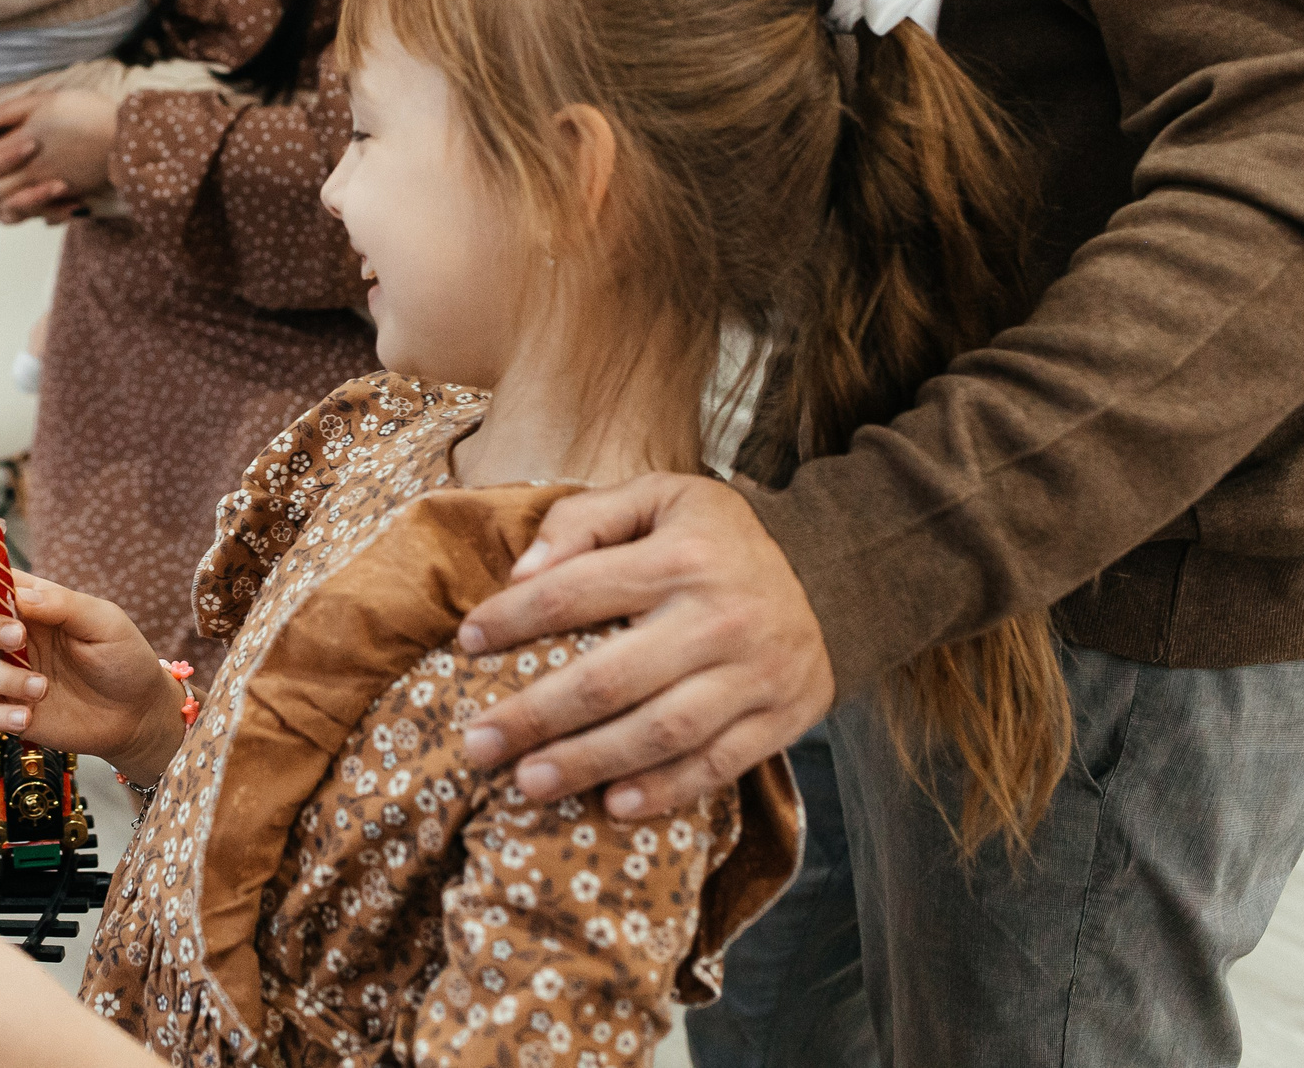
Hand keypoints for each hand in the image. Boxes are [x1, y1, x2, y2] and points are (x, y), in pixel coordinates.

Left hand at [0, 90, 116, 224]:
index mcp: (23, 145)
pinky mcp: (70, 195)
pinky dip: (28, 214)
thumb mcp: (44, 101)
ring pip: (15, 205)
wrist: (129, 135)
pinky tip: (24, 213)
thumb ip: (6, 113)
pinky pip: (41, 212)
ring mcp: (51, 187)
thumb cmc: (87, 111)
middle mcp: (33, 172)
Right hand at [0, 564, 186, 783]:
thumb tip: (20, 596)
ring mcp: (7, 673)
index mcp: (31, 605)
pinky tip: (28, 717)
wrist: (138, 712)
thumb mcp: (103, 621)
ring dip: (0, 676)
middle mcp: (11, 636)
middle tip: (18, 639)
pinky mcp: (9, 710)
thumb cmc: (123, 658)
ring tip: (42, 688)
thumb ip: (62, 604)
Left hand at [454, 474, 835, 819]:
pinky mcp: (781, 718)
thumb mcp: (659, 498)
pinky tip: (612, 806)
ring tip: (527, 784)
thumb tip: (520, 573)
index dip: (513, 617)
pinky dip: (665, 791)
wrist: (837, 575)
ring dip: (588, 764)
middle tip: (475, 745)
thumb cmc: (719, 540)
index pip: (576, 591)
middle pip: (609, 678)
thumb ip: (584, 522)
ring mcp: (753, 674)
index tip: (466, 641)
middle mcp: (718, 617)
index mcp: (680, 556)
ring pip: (659, 731)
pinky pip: (717, 765)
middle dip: (534, 717)